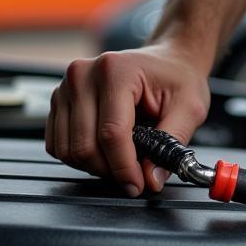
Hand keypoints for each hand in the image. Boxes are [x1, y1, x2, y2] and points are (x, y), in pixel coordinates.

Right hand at [46, 43, 210, 196]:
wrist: (166, 60)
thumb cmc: (176, 79)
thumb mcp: (189, 108)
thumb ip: (171, 143)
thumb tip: (151, 178)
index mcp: (115, 70)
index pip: (111, 133)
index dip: (124, 167)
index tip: (138, 185)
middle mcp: (83, 75)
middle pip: (84, 145)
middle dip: (110, 170)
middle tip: (133, 175)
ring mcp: (66, 87)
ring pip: (68, 149)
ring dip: (94, 166)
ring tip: (120, 161)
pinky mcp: (58, 101)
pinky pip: (57, 144)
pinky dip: (79, 158)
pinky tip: (103, 152)